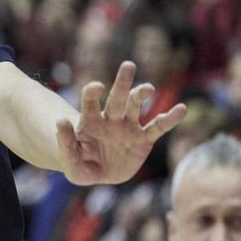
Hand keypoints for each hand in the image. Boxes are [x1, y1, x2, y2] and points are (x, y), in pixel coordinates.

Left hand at [57, 62, 186, 185]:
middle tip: (128, 65)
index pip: (90, 101)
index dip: (92, 92)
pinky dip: (169, 119)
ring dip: (142, 95)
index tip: (96, 87)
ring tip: (148, 88)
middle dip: (122, 82)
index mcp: (90, 120)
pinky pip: (158, 128)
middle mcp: (111, 119)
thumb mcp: (70, 160)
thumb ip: (65, 142)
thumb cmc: (80, 165)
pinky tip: (181, 109)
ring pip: (137, 107)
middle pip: (117, 97)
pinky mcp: (143, 140)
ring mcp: (128, 127)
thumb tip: (60, 121)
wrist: (98, 175)